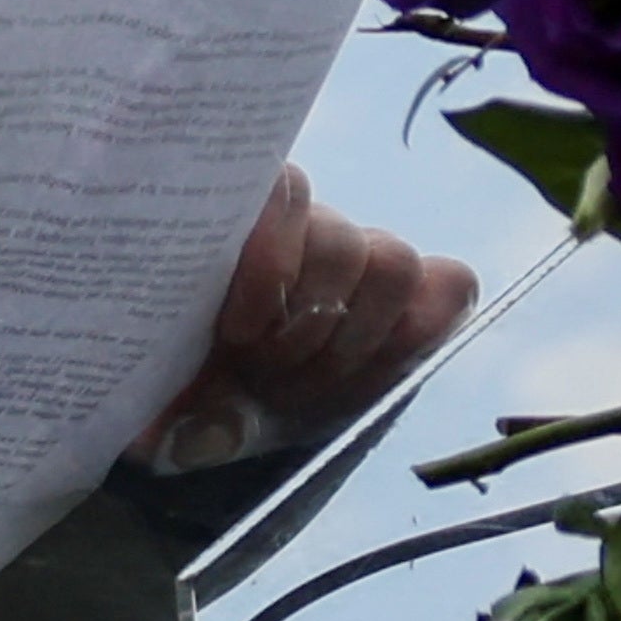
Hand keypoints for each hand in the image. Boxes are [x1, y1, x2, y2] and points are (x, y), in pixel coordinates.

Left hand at [137, 166, 471, 471]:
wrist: (229, 406)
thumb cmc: (191, 389)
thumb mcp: (171, 402)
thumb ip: (177, 404)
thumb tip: (189, 431)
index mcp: (238, 223)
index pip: (282, 188)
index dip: (270, 261)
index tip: (240, 333)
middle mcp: (304, 227)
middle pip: (341, 241)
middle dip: (309, 329)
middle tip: (269, 377)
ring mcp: (363, 254)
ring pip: (393, 261)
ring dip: (354, 342)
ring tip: (304, 387)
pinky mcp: (416, 292)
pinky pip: (449, 285)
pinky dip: (421, 330)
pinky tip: (372, 374)